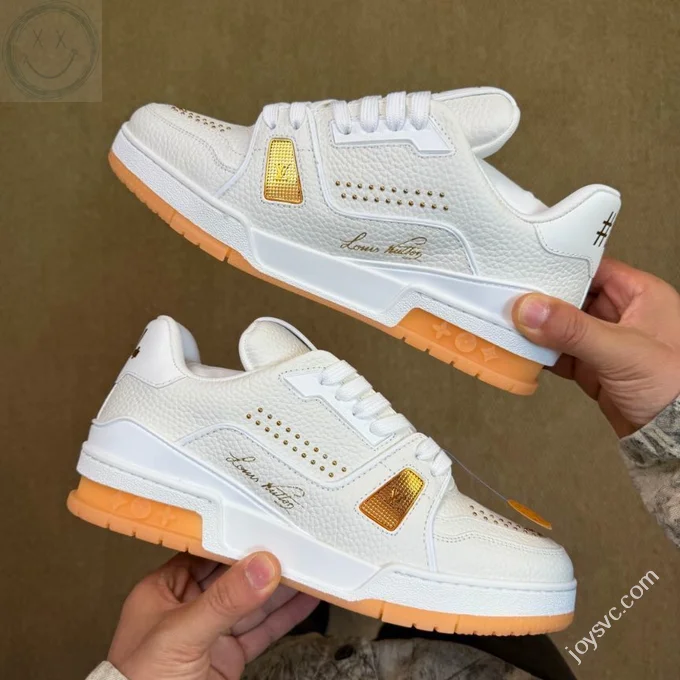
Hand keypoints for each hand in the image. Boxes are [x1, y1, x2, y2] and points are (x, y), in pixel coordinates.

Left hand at [108, 552, 317, 679]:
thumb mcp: (180, 635)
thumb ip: (224, 600)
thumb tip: (261, 566)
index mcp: (164, 590)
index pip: (206, 553)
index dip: (236, 539)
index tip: (267, 526)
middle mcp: (188, 608)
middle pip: (234, 576)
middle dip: (266, 563)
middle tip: (298, 545)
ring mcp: (210, 634)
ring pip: (253, 603)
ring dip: (282, 588)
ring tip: (312, 568)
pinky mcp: (228, 658)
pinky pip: (261, 630)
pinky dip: (285, 617)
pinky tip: (304, 601)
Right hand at [513, 258, 679, 436]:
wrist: (675, 438)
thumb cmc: (673, 386)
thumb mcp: (621, 350)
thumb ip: (573, 329)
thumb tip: (530, 309)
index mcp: (640, 294)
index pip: (593, 267)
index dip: (562, 264)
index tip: (528, 264)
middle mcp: (622, 314)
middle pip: (572, 296)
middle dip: (542, 299)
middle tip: (510, 295)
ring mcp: (606, 341)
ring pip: (562, 326)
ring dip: (537, 327)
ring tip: (508, 321)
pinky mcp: (593, 367)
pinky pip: (559, 352)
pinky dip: (540, 352)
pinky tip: (521, 349)